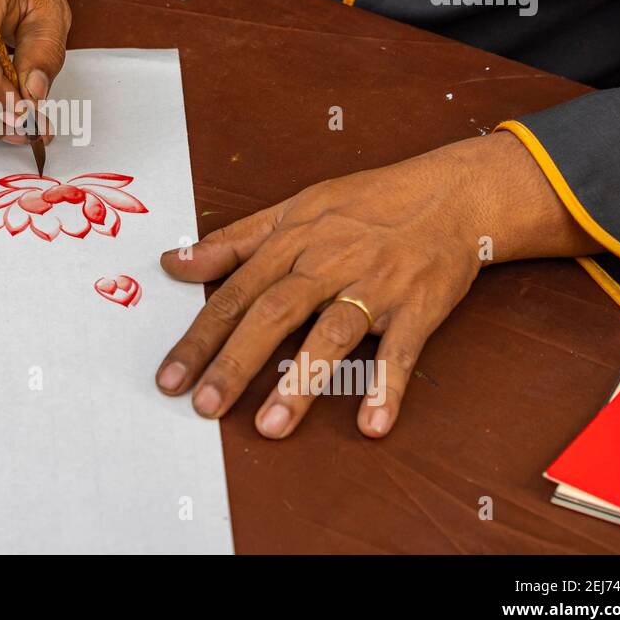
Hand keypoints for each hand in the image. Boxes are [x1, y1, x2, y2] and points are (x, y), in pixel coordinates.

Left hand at [155, 132, 598, 438]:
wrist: (450, 193)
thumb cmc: (365, 204)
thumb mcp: (292, 210)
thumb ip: (232, 242)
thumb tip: (172, 262)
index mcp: (290, 241)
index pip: (235, 294)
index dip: (199, 337)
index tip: (169, 377)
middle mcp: (326, 262)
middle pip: (272, 314)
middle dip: (235, 362)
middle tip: (204, 406)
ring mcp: (374, 284)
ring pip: (331, 333)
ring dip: (301, 381)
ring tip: (270, 427)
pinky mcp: (419, 305)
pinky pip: (402, 350)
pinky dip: (388, 386)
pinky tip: (372, 424)